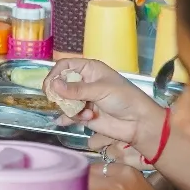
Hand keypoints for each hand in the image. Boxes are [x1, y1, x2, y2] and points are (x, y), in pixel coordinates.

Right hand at [44, 58, 163, 155]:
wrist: (139, 123)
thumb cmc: (124, 99)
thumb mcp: (101, 90)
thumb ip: (76, 89)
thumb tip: (53, 86)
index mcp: (90, 69)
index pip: (65, 66)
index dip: (55, 74)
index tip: (49, 86)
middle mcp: (84, 82)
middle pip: (61, 84)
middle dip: (61, 94)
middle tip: (63, 103)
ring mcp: (83, 99)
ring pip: (64, 101)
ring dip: (71, 108)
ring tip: (86, 114)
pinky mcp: (83, 114)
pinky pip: (68, 115)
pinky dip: (66, 119)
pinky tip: (62, 122)